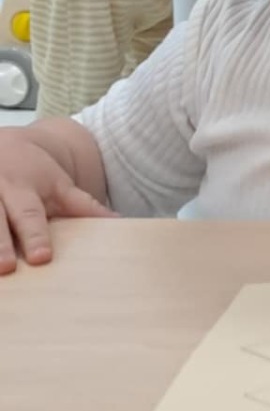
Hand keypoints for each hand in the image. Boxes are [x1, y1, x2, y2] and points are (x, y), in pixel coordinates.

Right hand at [0, 134, 111, 273]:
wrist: (3, 143)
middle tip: (6, 267)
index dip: (36, 236)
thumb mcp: (60, 184)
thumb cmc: (35, 172)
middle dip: (1, 243)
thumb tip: (118, 222)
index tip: (42, 257)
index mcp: (26, 188)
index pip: (31, 215)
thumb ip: (84, 205)